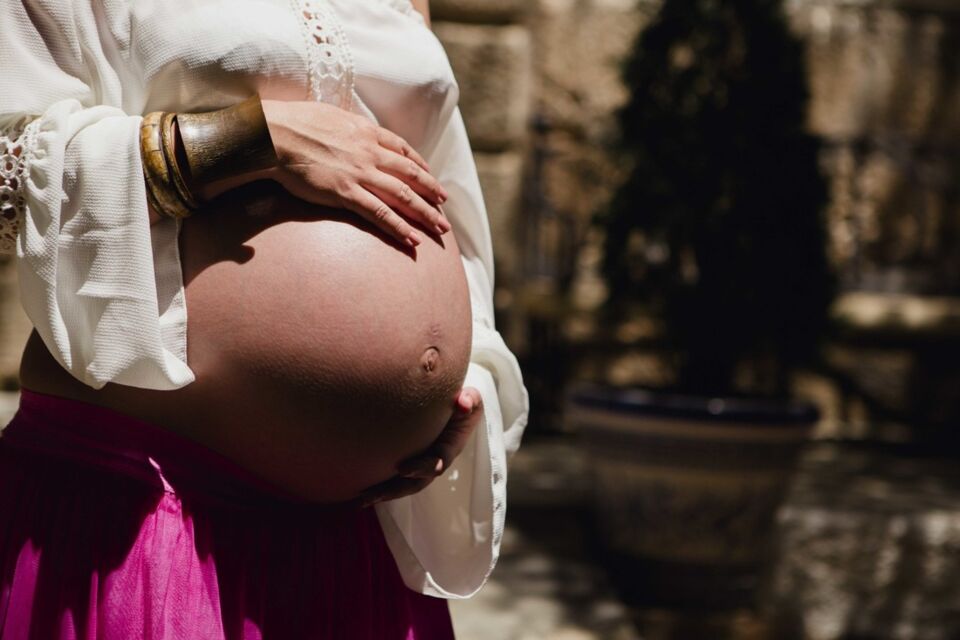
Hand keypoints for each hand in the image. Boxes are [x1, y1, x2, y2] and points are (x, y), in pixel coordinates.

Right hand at [260, 99, 450, 246]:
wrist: (273, 134)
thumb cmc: (292, 122)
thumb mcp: (329, 115)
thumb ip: (345, 127)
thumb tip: (346, 130)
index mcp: (365, 131)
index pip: (402, 149)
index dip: (420, 164)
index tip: (430, 175)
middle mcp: (370, 151)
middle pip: (411, 174)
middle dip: (431, 192)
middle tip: (445, 206)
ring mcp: (360, 173)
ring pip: (403, 195)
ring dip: (425, 213)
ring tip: (440, 228)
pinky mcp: (346, 192)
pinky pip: (380, 213)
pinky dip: (399, 227)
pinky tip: (412, 239)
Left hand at [357, 388, 483, 507]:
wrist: (457, 409)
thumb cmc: (463, 403)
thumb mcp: (471, 399)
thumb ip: (469, 400)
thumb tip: (462, 402)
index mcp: (450, 448)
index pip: (437, 463)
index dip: (421, 468)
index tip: (403, 469)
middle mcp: (436, 461)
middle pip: (417, 482)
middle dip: (396, 490)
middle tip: (374, 495)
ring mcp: (423, 464)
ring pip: (404, 485)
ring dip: (383, 493)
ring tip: (360, 500)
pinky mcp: (410, 463)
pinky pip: (395, 478)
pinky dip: (379, 485)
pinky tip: (357, 492)